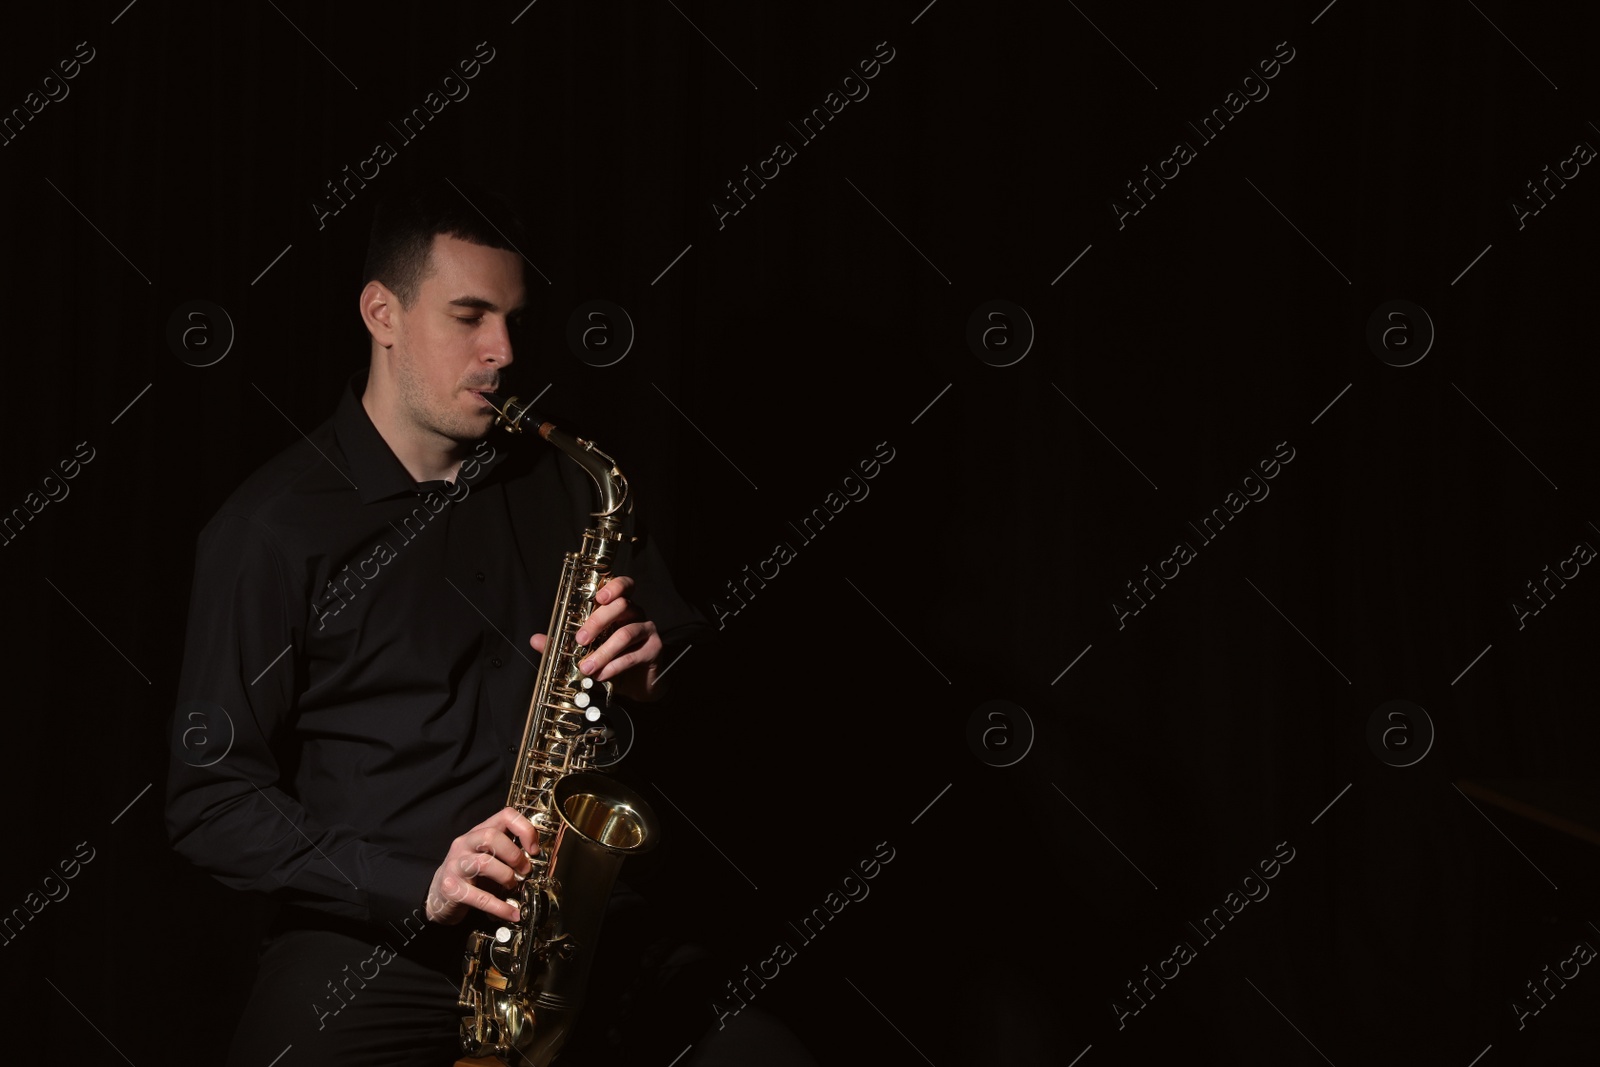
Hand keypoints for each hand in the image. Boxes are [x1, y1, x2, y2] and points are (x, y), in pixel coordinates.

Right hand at [424, 807, 536, 925]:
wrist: (438, 896)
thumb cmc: (470, 875)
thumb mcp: (488, 855)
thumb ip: (508, 852)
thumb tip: (537, 861)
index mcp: (479, 831)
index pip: (505, 815)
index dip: (525, 829)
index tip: (534, 849)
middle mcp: (465, 843)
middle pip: (491, 836)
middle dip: (514, 854)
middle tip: (525, 870)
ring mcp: (455, 865)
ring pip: (483, 863)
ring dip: (506, 876)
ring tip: (513, 887)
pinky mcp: (451, 888)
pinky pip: (479, 897)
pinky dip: (500, 906)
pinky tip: (511, 913)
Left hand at [529, 575, 666, 702]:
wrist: (637, 685)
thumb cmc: (612, 660)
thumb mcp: (586, 651)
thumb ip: (562, 643)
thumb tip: (535, 639)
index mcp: (620, 608)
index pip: (623, 586)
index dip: (613, 586)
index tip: (598, 597)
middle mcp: (636, 614)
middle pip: (622, 606)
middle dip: (597, 622)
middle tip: (580, 640)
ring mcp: (647, 630)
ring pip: (626, 633)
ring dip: (603, 651)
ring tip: (587, 667)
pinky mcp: (654, 649)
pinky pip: (633, 655)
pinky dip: (614, 666)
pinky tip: (602, 675)